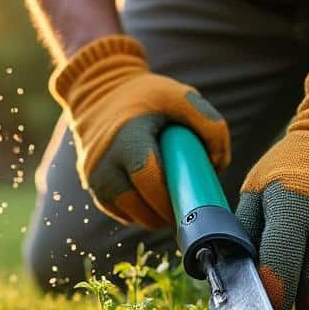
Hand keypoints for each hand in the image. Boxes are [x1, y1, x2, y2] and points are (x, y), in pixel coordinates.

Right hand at [50, 35, 228, 228]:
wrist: (99, 92)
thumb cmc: (147, 96)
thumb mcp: (181, 97)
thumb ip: (210, 125)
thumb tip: (218, 166)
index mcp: (127, 136)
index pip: (148, 178)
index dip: (170, 198)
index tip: (191, 203)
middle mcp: (104, 159)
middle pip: (136, 203)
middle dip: (164, 214)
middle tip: (186, 210)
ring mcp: (93, 174)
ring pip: (126, 213)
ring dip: (151, 217)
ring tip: (171, 207)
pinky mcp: (90, 183)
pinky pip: (117, 210)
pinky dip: (137, 212)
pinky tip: (152, 203)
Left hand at [236, 63, 308, 309]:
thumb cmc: (291, 169)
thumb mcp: (258, 190)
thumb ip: (242, 232)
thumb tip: (229, 275)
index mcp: (290, 208)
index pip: (280, 270)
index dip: (271, 299)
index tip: (263, 309)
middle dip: (293, 301)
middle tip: (283, 296)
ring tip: (303, 283)